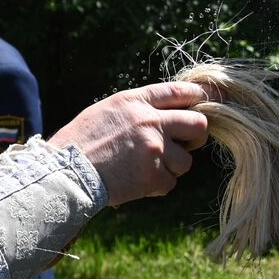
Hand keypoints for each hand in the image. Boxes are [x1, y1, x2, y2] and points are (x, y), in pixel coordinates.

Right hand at [48, 82, 210, 205]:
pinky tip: (135, 182)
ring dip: (171, 167)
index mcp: (135, 101)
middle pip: (198, 124)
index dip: (201, 96)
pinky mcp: (153, 175)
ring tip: (143, 168)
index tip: (212, 100)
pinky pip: (170, 183)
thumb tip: (167, 114)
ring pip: (186, 160)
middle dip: (196, 136)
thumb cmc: (80, 142)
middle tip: (185, 144)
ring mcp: (154, 148)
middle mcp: (149, 121)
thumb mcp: (107, 112)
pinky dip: (156, 186)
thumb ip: (137, 110)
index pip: (180, 92)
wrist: (65, 172)